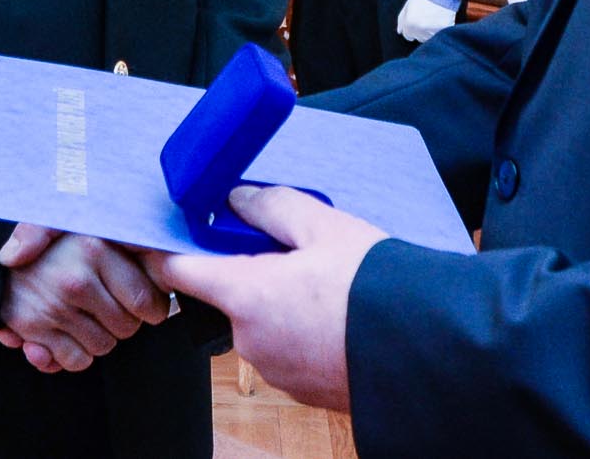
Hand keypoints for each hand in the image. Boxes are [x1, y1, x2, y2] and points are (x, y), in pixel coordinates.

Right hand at [0, 225, 170, 371]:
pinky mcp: (32, 327)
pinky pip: (76, 361)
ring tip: (85, 316)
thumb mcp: (94, 229)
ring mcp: (53, 305)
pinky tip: (68, 333)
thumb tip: (158, 288)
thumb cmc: (55, 243)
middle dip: (123, 323)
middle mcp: (76, 277)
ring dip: (100, 339)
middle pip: (127, 327)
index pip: (146, 300)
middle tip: (108, 307)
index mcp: (96, 246)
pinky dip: (76, 355)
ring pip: (104, 346)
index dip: (150, 309)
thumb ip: (130, 243)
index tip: (142, 304)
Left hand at [157, 186, 387, 411]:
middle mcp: (250, 340)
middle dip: (248, 269)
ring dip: (279, 300)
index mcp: (245, 296)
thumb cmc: (374, 286)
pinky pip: (288, 349)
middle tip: (290, 247)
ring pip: (261, 322)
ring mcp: (276, 370)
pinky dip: (301, 329)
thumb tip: (239, 200)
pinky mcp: (303, 390)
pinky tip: (337, 312)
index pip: (177, 272)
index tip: (162, 235)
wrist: (427, 350)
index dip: (164, 250)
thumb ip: (272, 206)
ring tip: (327, 280)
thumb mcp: (325, 226)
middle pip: (227, 295)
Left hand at [396, 0, 457, 43]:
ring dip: (429, 31)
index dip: (411, 28)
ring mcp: (432, 32)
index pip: (407, 35)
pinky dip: (439, 30)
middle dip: (420, 30)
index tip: (416, 21)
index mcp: (408, 24)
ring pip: (428, 37)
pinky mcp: (443, 31)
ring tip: (432, 17)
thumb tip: (400, 32)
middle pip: (418, 37)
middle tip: (425, 17)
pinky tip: (439, 19)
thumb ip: (401, 20)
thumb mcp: (408, 6)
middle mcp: (419, 30)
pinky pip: (439, 34)